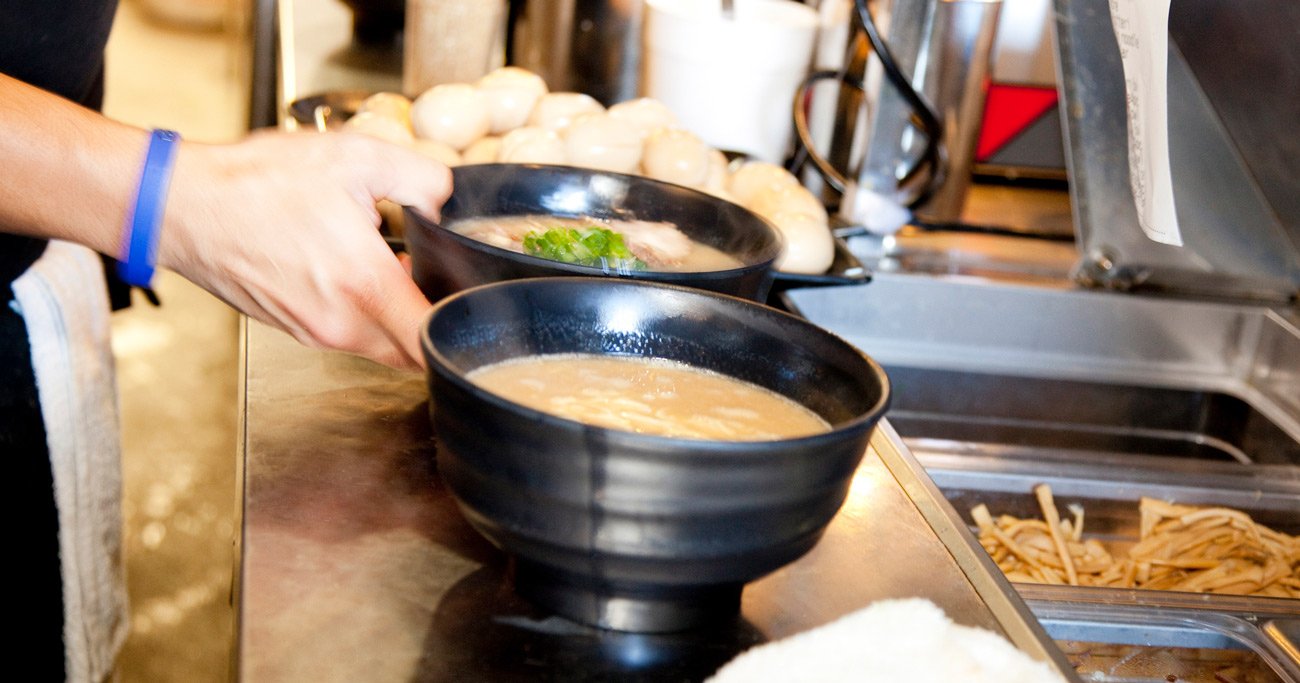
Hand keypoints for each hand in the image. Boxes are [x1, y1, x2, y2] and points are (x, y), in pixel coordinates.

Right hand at [159, 130, 451, 369]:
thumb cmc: (257, 183)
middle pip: (412, 351)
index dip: (461, 329)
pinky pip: (347, 334)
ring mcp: (314, 333)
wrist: (183, 206)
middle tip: (434, 282)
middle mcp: (341, 323)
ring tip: (388, 267)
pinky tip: (349, 270)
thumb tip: (446, 200)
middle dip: (431, 323)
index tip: (471, 307)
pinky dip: (361, 314)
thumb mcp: (356, 156)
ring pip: (380, 345)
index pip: (433, 342)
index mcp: (365, 286)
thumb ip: (420, 178)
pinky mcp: (293, 330)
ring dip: (394, 317)